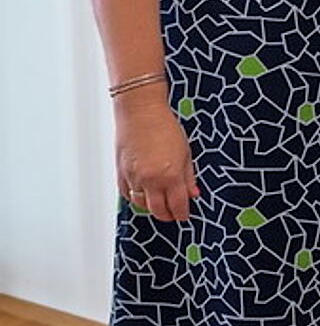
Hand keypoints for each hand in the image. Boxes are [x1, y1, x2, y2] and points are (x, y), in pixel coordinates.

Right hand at [116, 96, 198, 221]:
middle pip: (159, 211)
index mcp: (170, 176)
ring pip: (142, 205)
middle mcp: (150, 180)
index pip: (178, 206)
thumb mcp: (185, 152)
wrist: (140, 110)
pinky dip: (136, 197)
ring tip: (159, 201)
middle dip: (168, 215)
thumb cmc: (163, 125)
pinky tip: (143, 192)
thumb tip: (193, 194)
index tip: (184, 214)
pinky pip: (127, 195)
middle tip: (173, 212)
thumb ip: (189, 177)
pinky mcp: (120, 173)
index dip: (182, 214)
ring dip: (152, 207)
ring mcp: (133, 178)